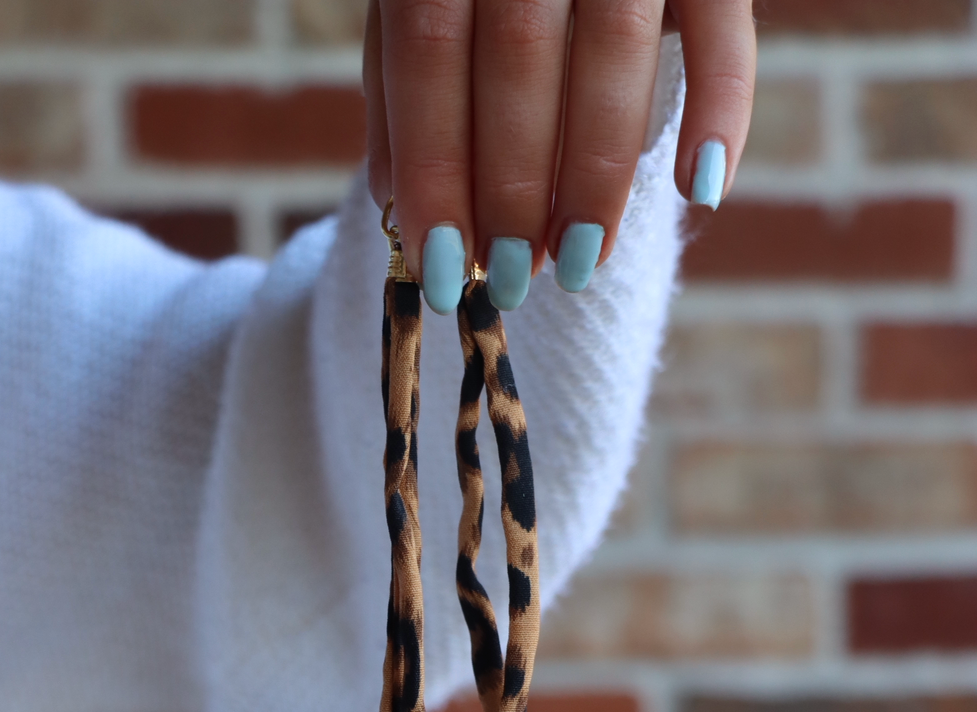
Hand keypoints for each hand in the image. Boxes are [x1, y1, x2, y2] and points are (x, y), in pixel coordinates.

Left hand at [364, 0, 755, 311]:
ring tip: (575, 260)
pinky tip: (699, 188)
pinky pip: (725, 28)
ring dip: (594, 175)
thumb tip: (391, 199)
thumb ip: (403, 75)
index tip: (438, 267)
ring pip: (612, 51)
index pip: (428, 53)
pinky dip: (722, 108)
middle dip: (510, 188)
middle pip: (518, 60)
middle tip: (508, 278)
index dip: (433, 168)